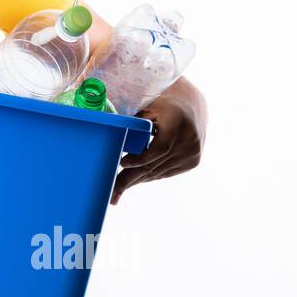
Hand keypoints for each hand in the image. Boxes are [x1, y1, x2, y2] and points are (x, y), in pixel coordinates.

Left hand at [111, 77, 206, 204]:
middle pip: (155, 164)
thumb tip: (104, 129)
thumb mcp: (146, 104)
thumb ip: (131, 118)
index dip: (140, 158)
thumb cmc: (160, 102)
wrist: (191, 106)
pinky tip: (132, 182)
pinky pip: (165, 173)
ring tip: (116, 193)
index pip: (159, 148)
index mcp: (178, 121)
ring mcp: (192, 153)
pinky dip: (147, 177)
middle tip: (111, 194)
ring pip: (158, 172)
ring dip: (136, 182)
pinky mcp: (192, 161)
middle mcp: (189, 139)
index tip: (122, 163)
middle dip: (130, 179)